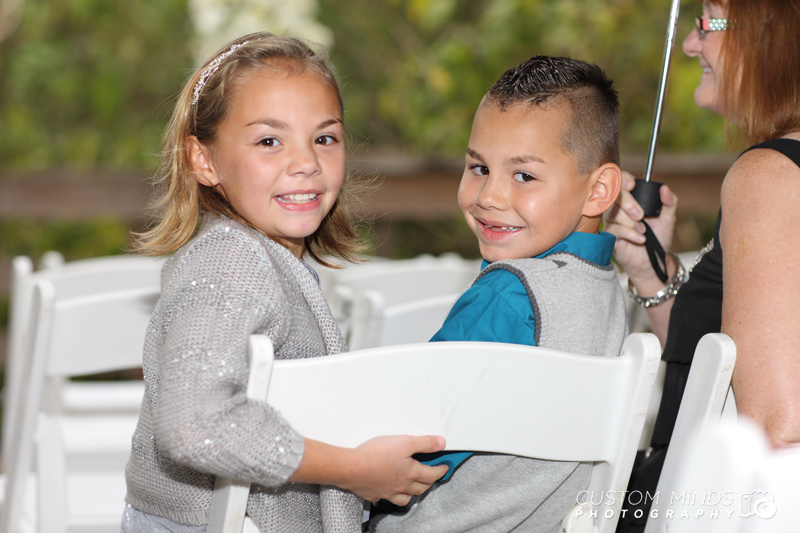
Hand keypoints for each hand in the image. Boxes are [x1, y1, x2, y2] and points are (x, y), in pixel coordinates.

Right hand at [343, 435, 448, 505]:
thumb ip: (424, 443)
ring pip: (405, 497)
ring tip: (414, 487)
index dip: (441, 470)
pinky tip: (388, 492)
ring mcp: (387, 492)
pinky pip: (386, 499)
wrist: (351, 468)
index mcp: (411, 473)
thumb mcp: (404, 442)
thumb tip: (441, 443)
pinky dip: (390, 497)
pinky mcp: (374, 493)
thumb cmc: (376, 454)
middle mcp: (401, 486)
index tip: (445, 467)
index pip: (432, 474)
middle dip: (429, 482)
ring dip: (413, 493)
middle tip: (432, 476)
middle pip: (421, 488)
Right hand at [604, 171, 677, 289]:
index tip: (632, 184)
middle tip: (641, 215)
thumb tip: (664, 188)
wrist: (654, 260)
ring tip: (643, 230)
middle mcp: (618, 207)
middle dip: (628, 204)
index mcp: (631, 198)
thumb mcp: (668, 218)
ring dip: (631, 222)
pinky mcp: (609, 236)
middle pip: (613, 196)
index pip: (620, 181)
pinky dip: (630, 233)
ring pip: (613, 213)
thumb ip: (669, 202)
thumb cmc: (658, 237)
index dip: (623, 180)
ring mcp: (611, 221)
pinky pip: (615, 229)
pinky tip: (640, 238)